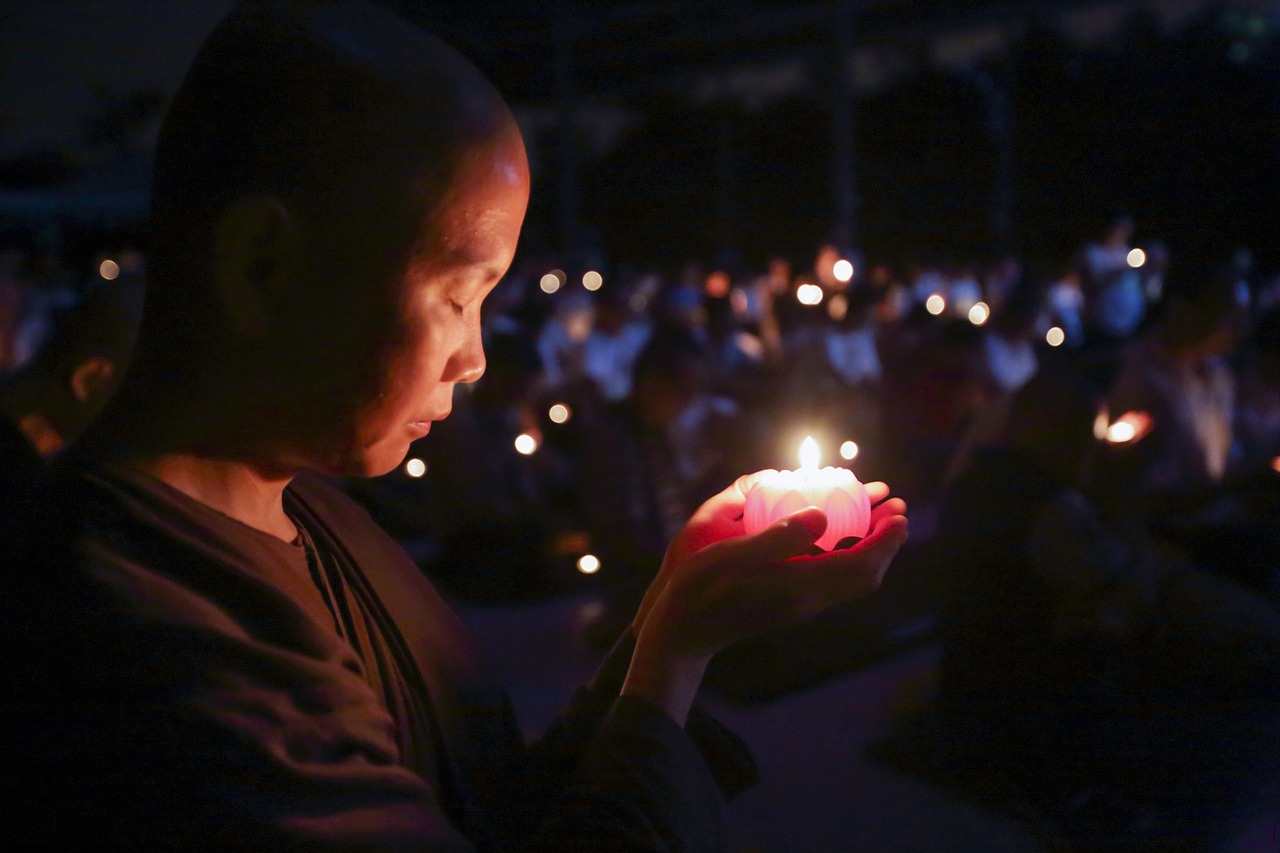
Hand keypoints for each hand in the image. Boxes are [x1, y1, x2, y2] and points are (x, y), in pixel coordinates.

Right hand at [622, 473, 906, 722]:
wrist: (682, 635)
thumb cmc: (698, 590)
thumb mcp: (730, 556)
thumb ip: (776, 538)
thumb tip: (822, 516)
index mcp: (798, 586)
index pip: (860, 565)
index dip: (885, 539)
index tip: (898, 512)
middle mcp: (807, 600)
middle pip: (865, 576)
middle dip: (885, 542)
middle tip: (893, 508)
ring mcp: (799, 606)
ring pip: (851, 581)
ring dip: (869, 549)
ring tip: (872, 516)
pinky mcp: (790, 606)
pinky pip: (834, 581)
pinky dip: (847, 556)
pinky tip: (834, 536)